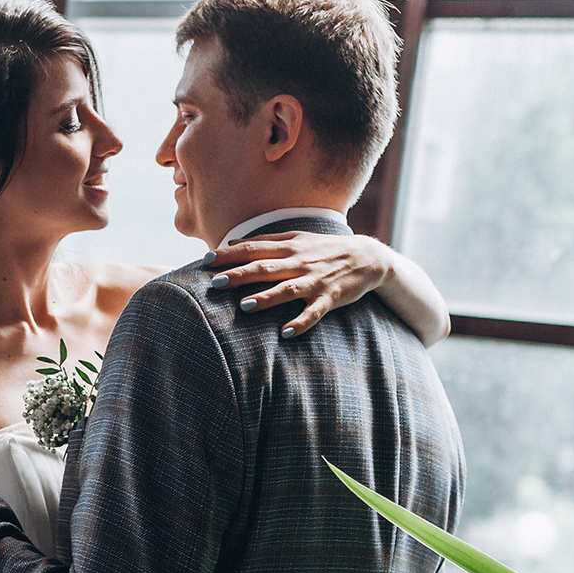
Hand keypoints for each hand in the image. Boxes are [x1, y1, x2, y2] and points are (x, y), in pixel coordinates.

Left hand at [204, 232, 391, 336]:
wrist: (367, 257)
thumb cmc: (324, 248)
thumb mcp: (297, 238)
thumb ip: (266, 242)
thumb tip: (232, 244)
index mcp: (288, 247)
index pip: (253, 248)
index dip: (229, 254)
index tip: (206, 260)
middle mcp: (299, 262)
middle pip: (265, 268)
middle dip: (240, 275)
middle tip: (216, 283)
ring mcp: (314, 280)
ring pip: (287, 289)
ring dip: (266, 298)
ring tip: (245, 307)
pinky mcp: (330, 298)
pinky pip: (314, 312)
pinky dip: (301, 322)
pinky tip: (286, 333)